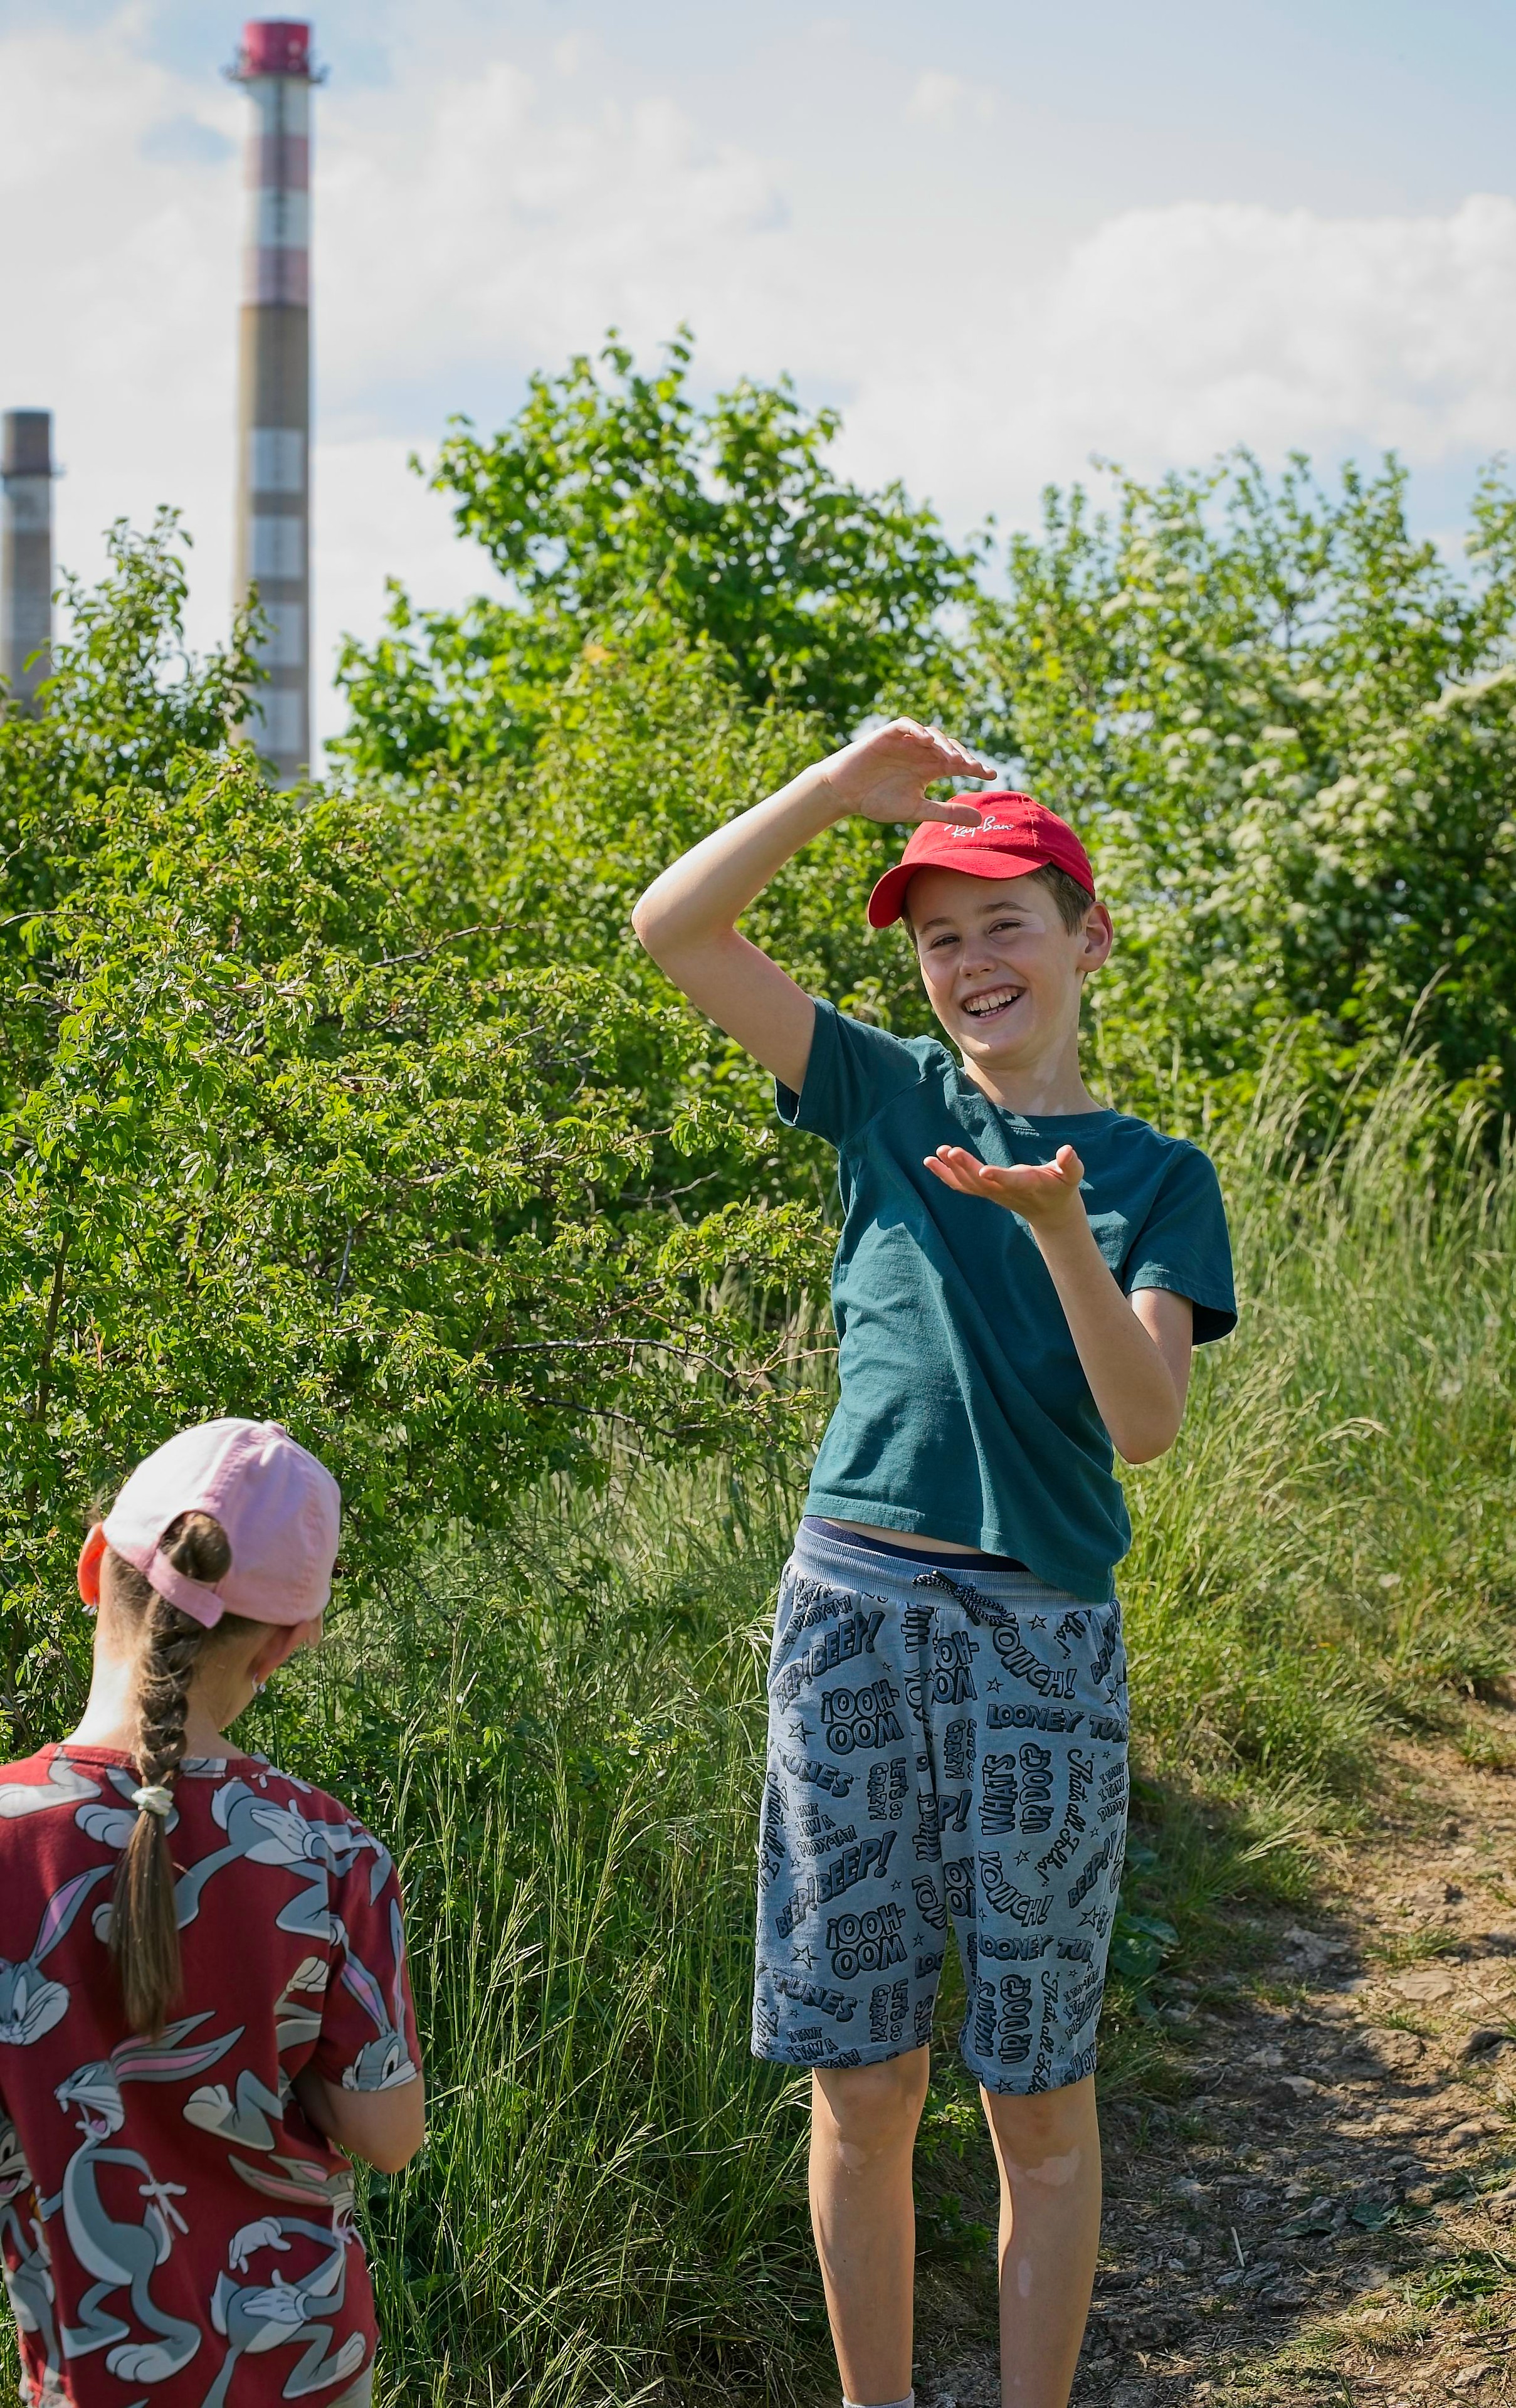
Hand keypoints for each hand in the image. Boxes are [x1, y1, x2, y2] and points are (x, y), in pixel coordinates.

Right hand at [818, 719, 996, 825]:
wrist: (844, 793)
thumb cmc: (876, 801)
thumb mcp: (916, 810)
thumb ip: (945, 812)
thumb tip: (979, 820)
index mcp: (929, 768)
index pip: (958, 764)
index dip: (975, 767)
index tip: (991, 775)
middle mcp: (921, 752)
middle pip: (949, 747)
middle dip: (963, 756)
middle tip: (973, 768)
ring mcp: (905, 742)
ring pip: (932, 735)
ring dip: (943, 744)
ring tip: (952, 759)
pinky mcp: (888, 735)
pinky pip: (907, 726)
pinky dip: (918, 731)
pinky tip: (927, 742)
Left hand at [924, 1142, 1087, 1234]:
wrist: (1050, 1211)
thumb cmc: (1062, 1186)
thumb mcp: (1072, 1175)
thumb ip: (1070, 1164)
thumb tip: (1068, 1150)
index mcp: (1028, 1185)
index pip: (1012, 1182)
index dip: (999, 1177)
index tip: (984, 1171)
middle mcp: (1006, 1191)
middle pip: (982, 1182)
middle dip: (965, 1167)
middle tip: (950, 1151)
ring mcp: (993, 1193)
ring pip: (968, 1185)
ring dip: (950, 1171)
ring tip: (937, 1153)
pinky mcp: (985, 1191)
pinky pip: (962, 1185)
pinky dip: (945, 1175)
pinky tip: (931, 1161)